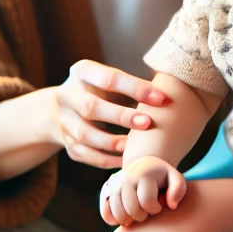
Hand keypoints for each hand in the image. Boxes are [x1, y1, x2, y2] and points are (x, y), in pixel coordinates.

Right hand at [52, 59, 171, 168]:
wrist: (63, 106)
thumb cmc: (101, 90)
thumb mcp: (111, 80)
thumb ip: (134, 86)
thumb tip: (170, 96)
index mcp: (82, 72)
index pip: (109, 79)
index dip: (136, 89)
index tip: (162, 99)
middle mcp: (67, 94)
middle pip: (91, 107)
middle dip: (121, 116)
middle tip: (148, 123)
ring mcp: (63, 120)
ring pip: (84, 135)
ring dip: (112, 141)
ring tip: (133, 145)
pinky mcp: (65, 142)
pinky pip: (84, 154)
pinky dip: (105, 159)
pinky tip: (124, 160)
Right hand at [100, 155, 186, 226]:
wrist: (144, 166)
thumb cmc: (163, 177)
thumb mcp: (176, 179)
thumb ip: (178, 190)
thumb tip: (171, 205)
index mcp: (145, 174)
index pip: (147, 202)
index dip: (155, 209)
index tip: (159, 205)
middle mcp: (127, 178)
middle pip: (132, 210)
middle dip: (142, 216)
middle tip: (148, 212)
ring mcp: (115, 185)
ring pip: (118, 213)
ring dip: (129, 220)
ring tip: (138, 214)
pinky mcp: (106, 192)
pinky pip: (106, 212)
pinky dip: (114, 219)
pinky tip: (124, 218)